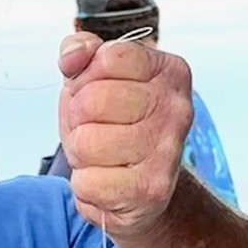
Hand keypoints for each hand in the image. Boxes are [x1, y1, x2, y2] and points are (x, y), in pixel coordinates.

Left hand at [57, 32, 193, 237]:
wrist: (142, 192)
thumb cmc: (117, 132)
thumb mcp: (96, 83)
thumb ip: (82, 55)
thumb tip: (72, 55)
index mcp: (168, 72)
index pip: (109, 57)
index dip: (85, 78)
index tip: (94, 93)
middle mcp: (175, 108)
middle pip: (91, 101)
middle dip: (78, 121)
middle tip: (96, 132)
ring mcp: (166, 150)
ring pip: (85, 142)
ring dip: (80, 156)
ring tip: (101, 158)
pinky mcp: (150, 189)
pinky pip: (87, 181)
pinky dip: (84, 185)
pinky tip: (105, 182)